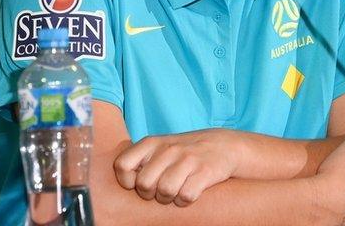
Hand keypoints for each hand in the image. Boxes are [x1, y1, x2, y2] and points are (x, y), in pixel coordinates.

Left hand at [113, 128, 242, 206]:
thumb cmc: (184, 152)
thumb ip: (140, 160)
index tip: (137, 184)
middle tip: (160, 190)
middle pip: (143, 184)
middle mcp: (168, 149)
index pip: (122, 165)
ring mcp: (187, 159)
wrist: (224, 146)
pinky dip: (186, 200)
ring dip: (169, 199)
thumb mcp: (160, 148)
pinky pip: (186, 196)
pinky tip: (190, 192)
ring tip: (175, 192)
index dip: (127, 181)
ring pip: (165, 191)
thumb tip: (120, 182)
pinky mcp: (205, 171)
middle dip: (150, 194)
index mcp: (152, 142)